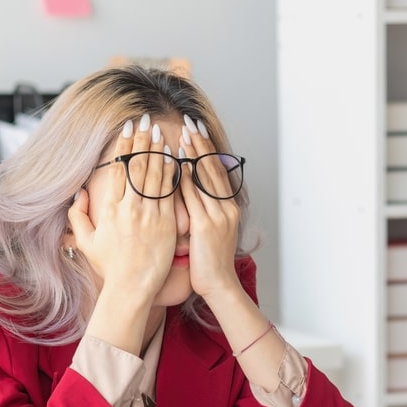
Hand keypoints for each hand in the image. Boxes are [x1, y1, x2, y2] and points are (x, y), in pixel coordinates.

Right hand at [68, 115, 177, 302]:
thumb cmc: (109, 267)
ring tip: (160, 131)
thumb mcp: (86, 241)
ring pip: (154, 176)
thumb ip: (79, 215)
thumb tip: (80, 193)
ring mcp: (150, 216)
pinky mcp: (167, 224)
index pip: (118, 170)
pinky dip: (172, 174)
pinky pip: (170, 194)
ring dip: (158, 151)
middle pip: (137, 166)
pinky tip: (175, 158)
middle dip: (142, 140)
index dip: (123, 147)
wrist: (131, 288)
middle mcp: (130, 208)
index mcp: (110, 209)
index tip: (127, 129)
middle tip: (145, 120)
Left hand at [178, 115, 241, 301]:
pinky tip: (177, 164)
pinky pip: (194, 197)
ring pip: (204, 178)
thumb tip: (191, 194)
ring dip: (193, 154)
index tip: (197, 130)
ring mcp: (218, 216)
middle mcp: (226, 208)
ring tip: (183, 134)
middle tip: (190, 122)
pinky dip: (186, 178)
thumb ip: (204, 211)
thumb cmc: (210, 262)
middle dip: (200, 144)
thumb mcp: (211, 233)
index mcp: (228, 208)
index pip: (216, 171)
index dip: (206, 150)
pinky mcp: (206, 226)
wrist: (219, 285)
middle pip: (212, 168)